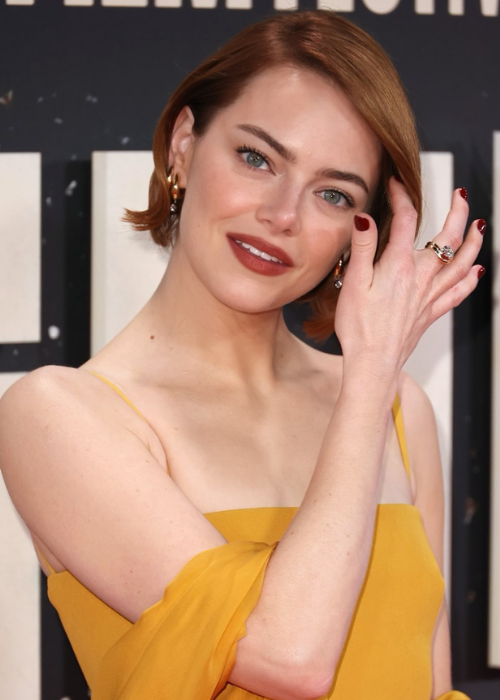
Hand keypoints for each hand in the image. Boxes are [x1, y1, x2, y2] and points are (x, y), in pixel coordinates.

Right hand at [334, 178, 483, 380]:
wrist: (373, 363)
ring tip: (480, 225)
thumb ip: (363, 247)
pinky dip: (472, 278)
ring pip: (462, 263)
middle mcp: (422, 277)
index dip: (402, 197)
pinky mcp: (432, 312)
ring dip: (474, 241)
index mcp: (400, 266)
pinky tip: (478, 270)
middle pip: (448, 238)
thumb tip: (366, 218)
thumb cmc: (359, 326)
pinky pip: (459, 292)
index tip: (397, 184)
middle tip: (460, 194)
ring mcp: (430, 296)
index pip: (407, 220)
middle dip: (457, 212)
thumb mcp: (354, 283)